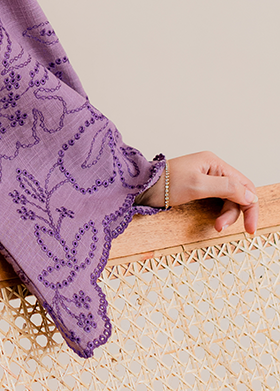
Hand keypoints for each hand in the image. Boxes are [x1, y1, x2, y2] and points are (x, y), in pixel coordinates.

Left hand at [138, 151, 257, 235]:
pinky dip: (218, 213)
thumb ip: (226, 188)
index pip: (244, 184)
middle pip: (237, 193)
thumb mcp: (198, 186)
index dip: (250, 206)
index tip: (250, 227)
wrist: (141, 188)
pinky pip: (217, 201)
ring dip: (225, 215)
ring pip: (227, 200)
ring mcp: (206, 178)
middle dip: (234, 213)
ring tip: (216, 226)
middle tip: (222, 227)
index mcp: (214, 163)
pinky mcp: (199, 188)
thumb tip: (249, 195)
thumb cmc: (164, 183)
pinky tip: (214, 221)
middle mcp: (213, 169)